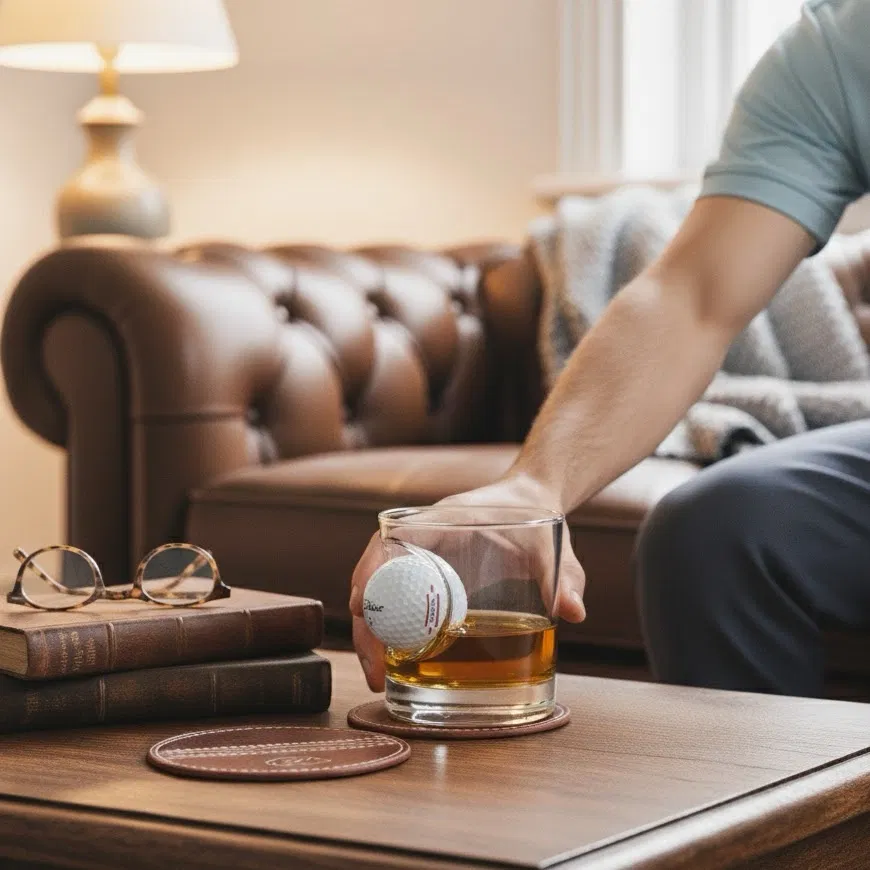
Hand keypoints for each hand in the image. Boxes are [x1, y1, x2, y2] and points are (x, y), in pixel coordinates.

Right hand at [349, 475, 586, 690]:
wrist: (532, 497)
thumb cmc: (536, 514)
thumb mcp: (554, 547)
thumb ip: (566, 577)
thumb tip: (574, 612)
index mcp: (443, 520)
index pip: (391, 540)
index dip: (370, 573)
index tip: (361, 608)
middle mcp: (423, 536)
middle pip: (374, 574)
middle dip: (366, 622)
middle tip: (375, 668)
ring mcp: (422, 554)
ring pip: (379, 589)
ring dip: (371, 628)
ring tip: (379, 673)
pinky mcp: (428, 571)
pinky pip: (397, 595)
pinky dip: (388, 623)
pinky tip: (396, 656)